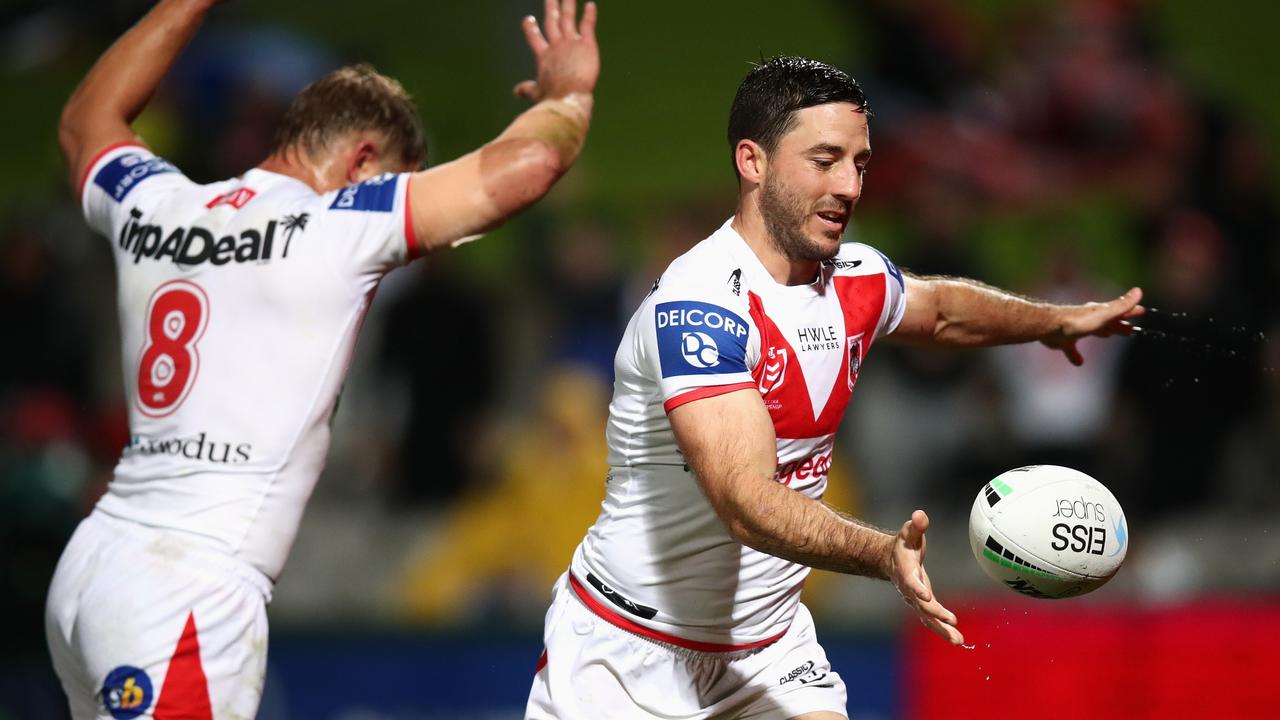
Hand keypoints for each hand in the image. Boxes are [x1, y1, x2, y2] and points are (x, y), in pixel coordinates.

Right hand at [514, 0, 599, 101]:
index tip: (528, 19)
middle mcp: (556, 46)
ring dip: (568, 4)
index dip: (531, 29)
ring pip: (568, 18)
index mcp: (544, 57)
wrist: (567, 97)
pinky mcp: (587, 45)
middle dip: (551, 7)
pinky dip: (589, 15)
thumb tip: (517, 91)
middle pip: (552, 21)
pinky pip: (587, 26)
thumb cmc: (552, 99)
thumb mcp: (536, 93)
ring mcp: (571, 43)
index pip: (536, 38)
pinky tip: (591, 5)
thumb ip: (527, 89)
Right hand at [888, 510, 963, 645]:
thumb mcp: (908, 533)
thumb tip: (920, 515)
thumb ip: (915, 525)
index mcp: (905, 571)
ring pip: (928, 617)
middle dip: (935, 613)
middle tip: (951, 620)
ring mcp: (915, 600)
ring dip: (942, 629)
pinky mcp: (923, 605)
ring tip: (958, 641)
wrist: (891, 561)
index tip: (926, 595)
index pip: (910, 582)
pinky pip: (933, 620)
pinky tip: (958, 640)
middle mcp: (909, 589)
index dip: (917, 588)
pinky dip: (944, 630)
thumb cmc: (903, 544)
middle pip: (921, 604)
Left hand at [1040, 287, 1144, 365]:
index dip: (1131, 311)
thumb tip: (1139, 291)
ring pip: (1092, 331)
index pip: (1120, 311)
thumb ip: (1121, 305)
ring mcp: (1075, 329)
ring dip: (1101, 333)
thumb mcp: (1104, 314)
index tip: (1141, 311)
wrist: (1049, 326)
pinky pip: (1072, 349)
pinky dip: (1075, 355)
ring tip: (1108, 336)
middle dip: (1119, 325)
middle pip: (1107, 322)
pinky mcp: (1063, 341)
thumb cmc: (1078, 321)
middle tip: (1130, 329)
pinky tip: (1079, 362)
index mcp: (1100, 313)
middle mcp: (1089, 319)